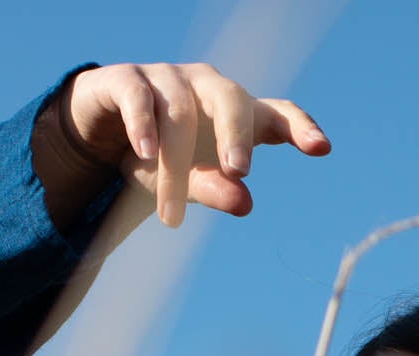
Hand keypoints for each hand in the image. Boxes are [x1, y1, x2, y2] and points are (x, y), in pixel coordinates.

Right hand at [58, 62, 330, 229]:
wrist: (98, 135)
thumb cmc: (159, 157)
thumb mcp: (187, 182)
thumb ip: (217, 190)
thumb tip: (245, 204)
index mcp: (233, 113)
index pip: (277, 112)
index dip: (300, 126)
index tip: (320, 148)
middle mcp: (206, 87)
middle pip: (232, 98)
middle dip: (236, 134)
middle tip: (239, 171)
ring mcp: (167, 77)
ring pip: (179, 113)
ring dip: (175, 165)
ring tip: (171, 214)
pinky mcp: (126, 78)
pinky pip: (139, 95)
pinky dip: (143, 123)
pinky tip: (148, 151)